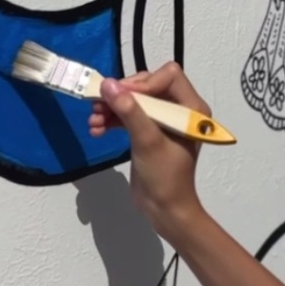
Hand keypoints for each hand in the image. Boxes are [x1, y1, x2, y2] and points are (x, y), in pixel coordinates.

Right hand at [88, 62, 209, 239]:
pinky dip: (113, 119)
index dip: (143, 83)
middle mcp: (180, 109)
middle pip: (148, 85)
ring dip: (113, 107)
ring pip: (135, 100)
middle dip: (123, 95)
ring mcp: (163, 120)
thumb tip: (108, 85)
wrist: (163, 209)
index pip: (168, 76)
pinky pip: (130, 115)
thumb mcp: (147, 140)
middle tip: (100, 104)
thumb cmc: (164, 176)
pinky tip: (96, 129)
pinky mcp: (149, 131)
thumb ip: (129, 110)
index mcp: (191, 108)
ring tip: (93, 119)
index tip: (122, 96)